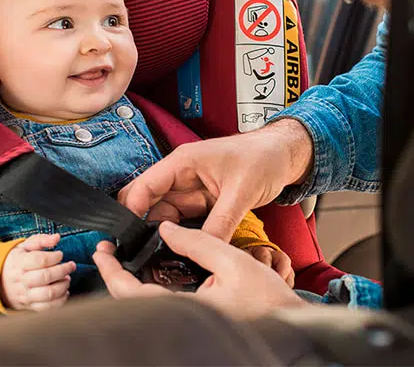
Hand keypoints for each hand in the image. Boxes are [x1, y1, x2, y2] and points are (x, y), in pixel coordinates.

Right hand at [0, 233, 76, 311]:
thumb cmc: (16, 262)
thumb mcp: (24, 246)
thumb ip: (41, 240)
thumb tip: (56, 238)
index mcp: (19, 263)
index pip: (40, 260)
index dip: (54, 256)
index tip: (60, 254)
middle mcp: (21, 280)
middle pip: (46, 277)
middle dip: (63, 270)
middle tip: (70, 266)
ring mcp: (25, 295)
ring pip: (48, 293)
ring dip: (63, 286)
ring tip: (67, 278)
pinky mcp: (29, 306)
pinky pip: (47, 307)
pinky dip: (60, 300)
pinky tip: (64, 291)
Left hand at [92, 222, 306, 319]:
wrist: (290, 324)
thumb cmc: (268, 299)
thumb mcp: (234, 261)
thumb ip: (199, 242)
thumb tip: (167, 229)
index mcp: (188, 310)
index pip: (133, 294)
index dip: (112, 272)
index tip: (103, 251)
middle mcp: (182, 321)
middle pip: (133, 303)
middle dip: (115, 276)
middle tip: (108, 252)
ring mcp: (187, 324)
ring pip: (145, 306)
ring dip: (130, 284)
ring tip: (124, 259)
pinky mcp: (194, 323)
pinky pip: (161, 308)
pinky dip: (148, 290)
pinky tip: (150, 273)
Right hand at [118, 119, 313, 240]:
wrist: (284, 155)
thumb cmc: (263, 158)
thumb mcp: (242, 192)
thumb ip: (221, 222)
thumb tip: (204, 249)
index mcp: (183, 163)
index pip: (144, 187)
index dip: (132, 212)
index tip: (129, 239)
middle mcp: (182, 176)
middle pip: (149, 204)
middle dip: (144, 228)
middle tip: (145, 255)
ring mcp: (191, 190)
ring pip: (165, 217)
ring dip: (164, 235)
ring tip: (165, 258)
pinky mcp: (202, 202)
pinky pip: (184, 222)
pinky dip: (182, 236)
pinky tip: (184, 251)